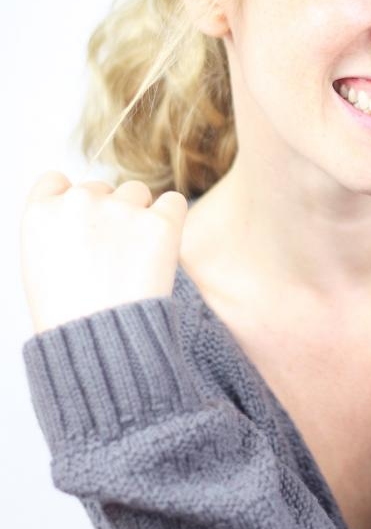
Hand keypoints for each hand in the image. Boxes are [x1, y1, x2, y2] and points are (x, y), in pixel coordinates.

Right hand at [20, 171, 188, 334]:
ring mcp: (120, 210)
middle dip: (108, 214)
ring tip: (136, 258)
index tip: (82, 224)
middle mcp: (78, 202)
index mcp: (40, 214)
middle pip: (100, 188)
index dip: (71, 199)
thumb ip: (57, 234)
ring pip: (137, 192)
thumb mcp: (40, 271)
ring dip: (140, 214)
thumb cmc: (69, 321)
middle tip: (112, 257)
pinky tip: (163, 247)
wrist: (101, 346)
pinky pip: (173, 203)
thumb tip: (84, 222)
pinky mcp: (159, 222)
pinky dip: (171, 220)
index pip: (56, 182)